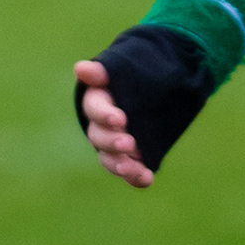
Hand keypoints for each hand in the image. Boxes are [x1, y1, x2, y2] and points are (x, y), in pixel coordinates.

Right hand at [70, 58, 155, 187]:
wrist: (164, 84)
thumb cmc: (139, 73)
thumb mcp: (126, 67)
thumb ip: (106, 71)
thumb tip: (80, 69)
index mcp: (98, 101)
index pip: (94, 109)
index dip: (104, 115)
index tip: (120, 119)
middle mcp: (101, 126)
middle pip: (99, 138)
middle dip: (112, 142)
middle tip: (128, 143)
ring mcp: (116, 144)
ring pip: (110, 159)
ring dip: (120, 165)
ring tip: (136, 170)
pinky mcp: (131, 158)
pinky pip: (129, 172)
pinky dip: (136, 177)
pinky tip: (147, 178)